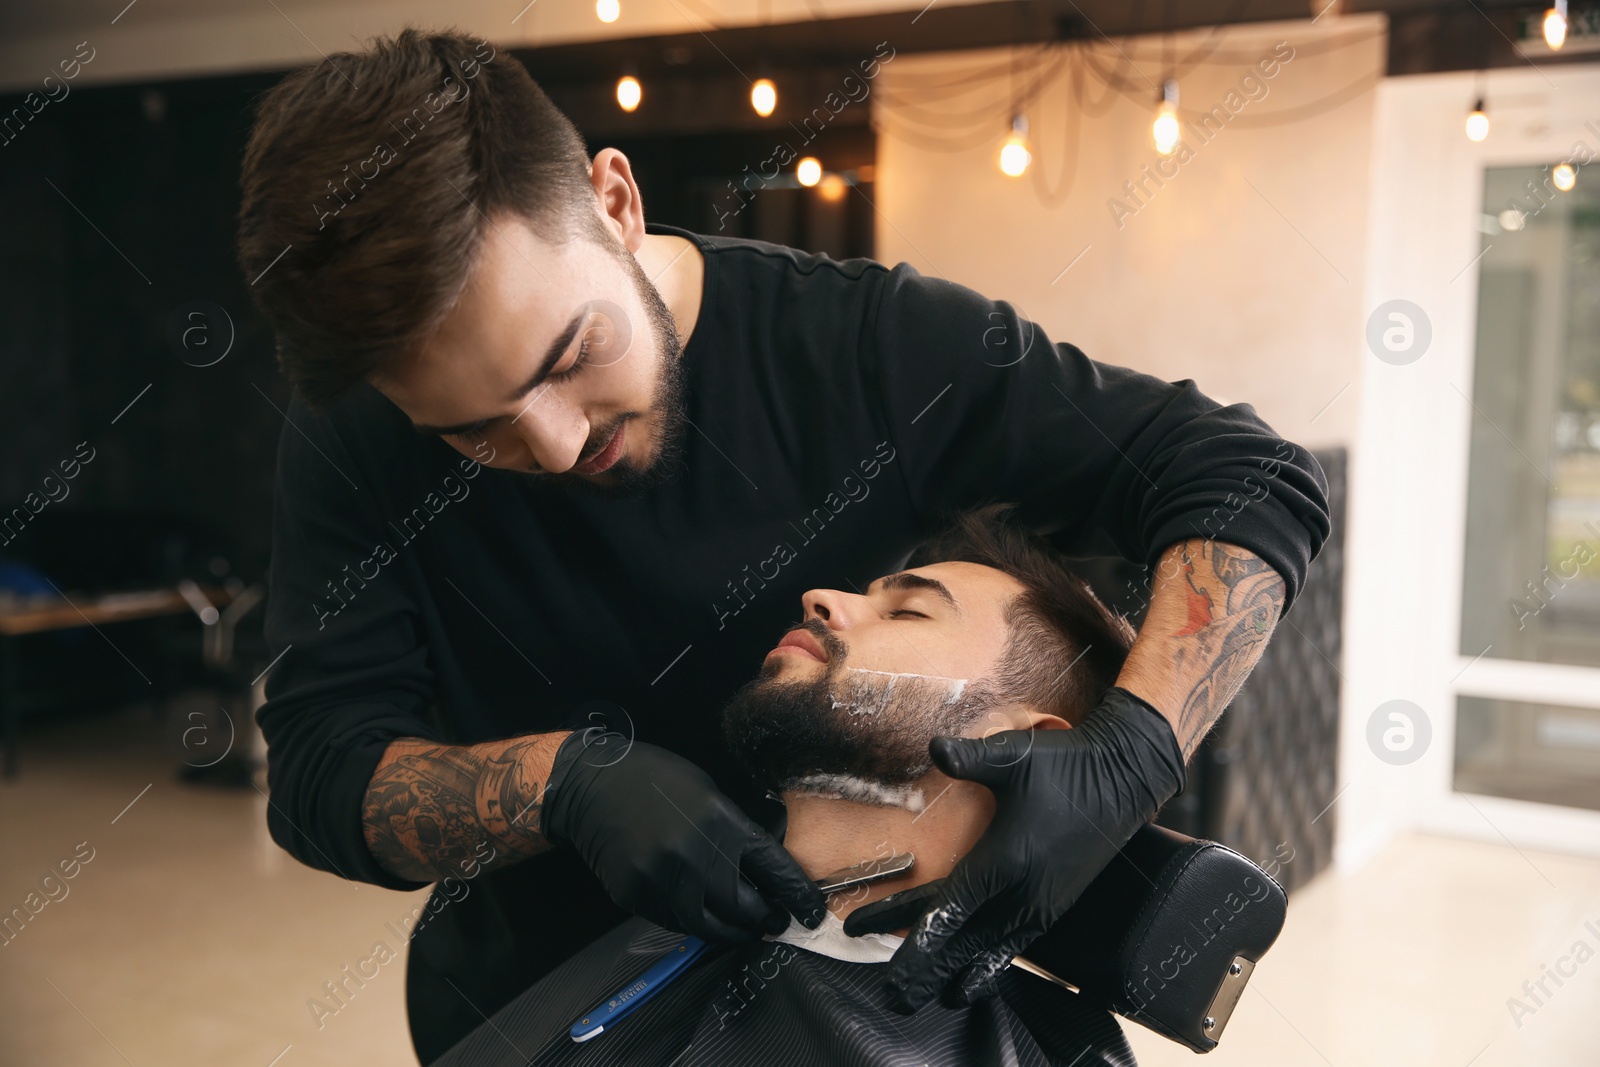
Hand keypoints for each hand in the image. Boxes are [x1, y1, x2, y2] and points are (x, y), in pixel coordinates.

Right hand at [540, 726, 826, 941]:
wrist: (592, 784)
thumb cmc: (654, 780)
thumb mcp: (706, 791)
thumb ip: (734, 829)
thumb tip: (763, 868)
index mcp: (720, 820)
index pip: (773, 868)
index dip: (796, 895)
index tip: (810, 913)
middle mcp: (694, 852)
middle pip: (743, 905)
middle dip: (762, 918)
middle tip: (771, 922)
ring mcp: (662, 877)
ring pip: (708, 924)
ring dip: (730, 931)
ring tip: (740, 928)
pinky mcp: (636, 894)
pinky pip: (673, 922)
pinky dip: (691, 922)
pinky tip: (699, 914)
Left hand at [842, 686, 1185, 1012]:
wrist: (1124, 777)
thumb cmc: (1065, 764)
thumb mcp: (1014, 755)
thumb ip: (971, 757)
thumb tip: (936, 747)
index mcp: (1004, 861)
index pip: (943, 906)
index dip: (898, 923)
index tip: (861, 930)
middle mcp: (1022, 892)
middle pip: (960, 943)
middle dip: (922, 970)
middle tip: (891, 994)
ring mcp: (1041, 904)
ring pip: (987, 952)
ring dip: (954, 974)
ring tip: (927, 997)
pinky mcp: (1055, 906)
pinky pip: (1015, 947)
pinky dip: (989, 966)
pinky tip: (974, 978)